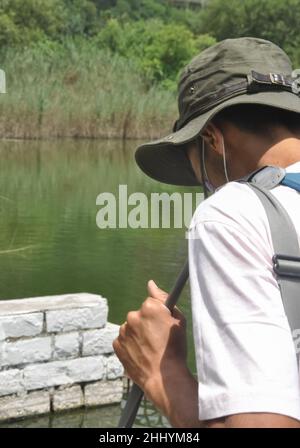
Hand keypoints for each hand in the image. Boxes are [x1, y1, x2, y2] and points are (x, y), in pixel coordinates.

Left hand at [113, 279, 186, 394]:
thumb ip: (163, 298)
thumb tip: (150, 284)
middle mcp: (133, 316)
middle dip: (146, 323)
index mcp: (149, 307)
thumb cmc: (175, 349)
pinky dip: (130, 345)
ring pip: (131, 327)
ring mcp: (123, 331)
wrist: (164, 378)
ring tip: (150, 349)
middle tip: (157, 338)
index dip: (159, 314)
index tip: (162, 325)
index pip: (151, 303)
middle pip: (140, 314)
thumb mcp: (178, 320)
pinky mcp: (117, 345)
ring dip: (138, 334)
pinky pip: (124, 339)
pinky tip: (141, 353)